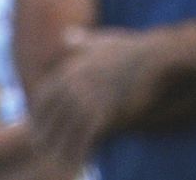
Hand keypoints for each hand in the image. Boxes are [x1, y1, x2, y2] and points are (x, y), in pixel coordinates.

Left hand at [28, 27, 170, 165]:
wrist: (155, 57)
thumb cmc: (131, 48)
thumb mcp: (102, 40)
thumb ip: (81, 41)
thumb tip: (66, 35)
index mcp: (69, 70)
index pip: (41, 99)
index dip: (40, 117)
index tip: (44, 129)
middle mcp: (73, 83)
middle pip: (48, 117)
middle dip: (46, 134)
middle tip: (48, 149)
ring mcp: (88, 96)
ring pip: (64, 130)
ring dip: (61, 147)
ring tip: (63, 160)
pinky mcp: (104, 109)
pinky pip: (86, 136)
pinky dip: (82, 150)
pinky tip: (85, 158)